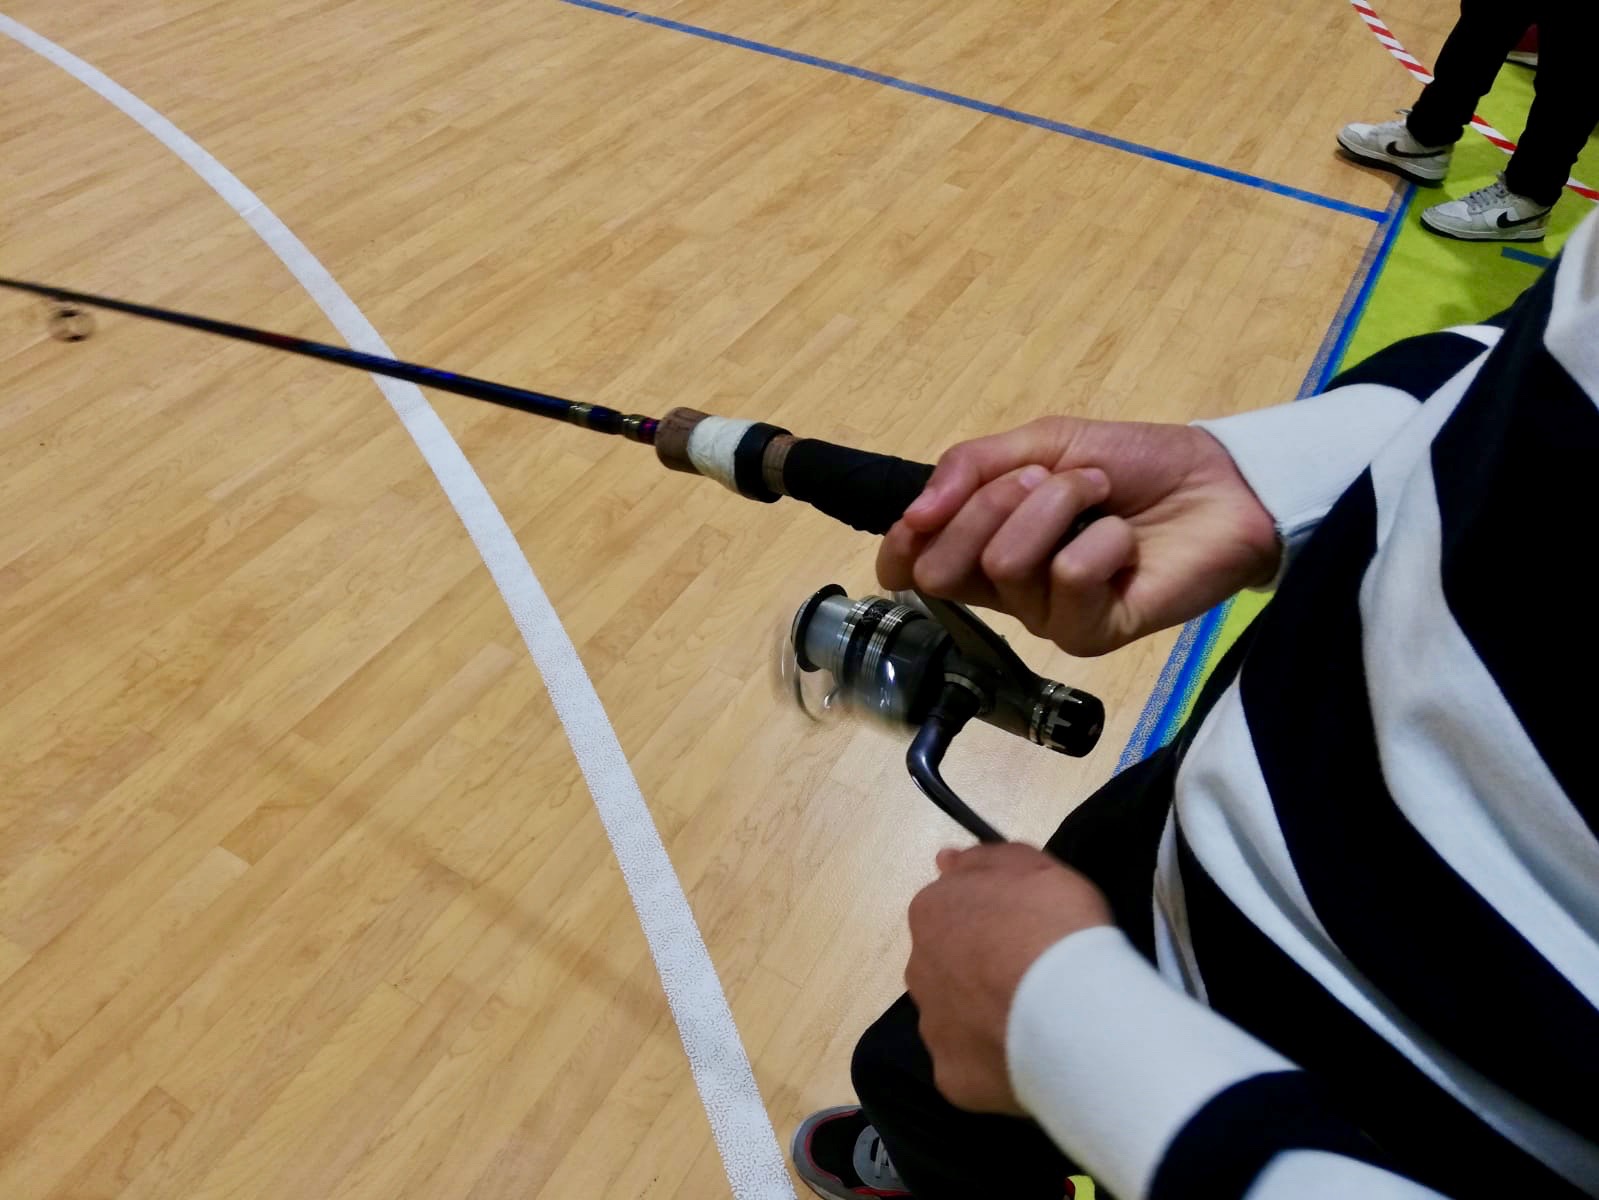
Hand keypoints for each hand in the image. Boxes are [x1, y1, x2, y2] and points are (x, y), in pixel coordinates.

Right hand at [878, 417, 1279, 654]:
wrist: (1221, 481)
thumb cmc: (1132, 464)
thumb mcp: (1042, 442)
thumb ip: (969, 467)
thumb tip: (913, 515)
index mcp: (982, 545)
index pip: (909, 569)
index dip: (901, 545)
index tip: (923, 517)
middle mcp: (1006, 590)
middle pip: (942, 567)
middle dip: (989, 503)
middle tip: (1043, 477)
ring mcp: (1047, 617)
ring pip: (1004, 563)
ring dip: (1056, 504)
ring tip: (1099, 494)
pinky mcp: (1092, 634)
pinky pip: (1065, 579)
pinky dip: (1099, 539)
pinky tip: (1126, 539)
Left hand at [905, 843, 1111, 1112]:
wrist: (1069, 1008)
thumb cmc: (1054, 926)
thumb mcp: (1032, 866)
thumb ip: (984, 860)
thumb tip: (945, 860)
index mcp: (932, 914)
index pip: (951, 911)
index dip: (991, 922)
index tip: (1026, 932)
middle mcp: (919, 968)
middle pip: (946, 964)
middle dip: (978, 970)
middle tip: (1030, 978)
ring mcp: (932, 1026)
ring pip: (953, 1016)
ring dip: (981, 1016)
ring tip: (1034, 1022)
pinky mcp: (951, 1076)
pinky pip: (971, 1064)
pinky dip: (993, 1061)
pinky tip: (1028, 1057)